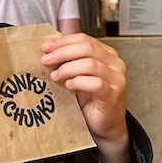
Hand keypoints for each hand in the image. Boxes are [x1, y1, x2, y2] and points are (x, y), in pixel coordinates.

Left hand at [40, 33, 130, 162]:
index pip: (83, 38)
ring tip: (54, 76)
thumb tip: (46, 51)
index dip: (62, 41)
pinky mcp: (113, 95)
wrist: (103, 124)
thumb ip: (68, 61)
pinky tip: (68, 85)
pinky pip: (95, 83)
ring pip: (90, 64)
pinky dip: (78, 82)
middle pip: (86, 48)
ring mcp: (116, 79)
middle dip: (62, 52)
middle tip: (45, 60)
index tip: (45, 47)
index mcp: (106, 54)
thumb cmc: (89, 99)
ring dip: (67, 68)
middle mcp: (115, 63)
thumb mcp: (76, 74)